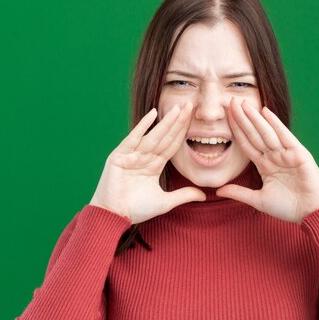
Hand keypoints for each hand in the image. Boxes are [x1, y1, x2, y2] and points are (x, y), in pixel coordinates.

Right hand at [90, 101, 205, 223]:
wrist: (114, 215)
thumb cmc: (136, 209)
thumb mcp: (165, 202)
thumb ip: (184, 195)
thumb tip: (204, 195)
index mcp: (154, 165)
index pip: (172, 145)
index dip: (182, 132)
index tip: (193, 119)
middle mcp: (144, 157)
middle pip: (165, 136)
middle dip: (177, 122)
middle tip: (190, 104)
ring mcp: (132, 154)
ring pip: (153, 135)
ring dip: (166, 121)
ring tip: (178, 108)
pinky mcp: (120, 155)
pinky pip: (134, 138)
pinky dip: (143, 125)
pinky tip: (153, 114)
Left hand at [215, 97, 318, 223]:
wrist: (311, 213)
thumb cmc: (288, 207)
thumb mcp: (258, 200)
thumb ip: (239, 193)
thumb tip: (218, 190)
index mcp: (265, 165)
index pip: (247, 144)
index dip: (236, 131)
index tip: (225, 117)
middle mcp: (274, 156)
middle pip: (255, 134)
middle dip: (243, 119)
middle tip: (230, 101)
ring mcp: (286, 153)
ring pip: (267, 132)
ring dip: (255, 118)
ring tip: (243, 104)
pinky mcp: (299, 154)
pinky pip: (285, 136)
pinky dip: (276, 124)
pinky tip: (265, 112)